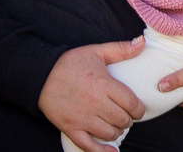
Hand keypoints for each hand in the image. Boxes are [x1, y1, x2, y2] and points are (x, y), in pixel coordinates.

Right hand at [39, 37, 146, 151]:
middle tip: (126, 116)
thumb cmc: (70, 62)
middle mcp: (95, 103)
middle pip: (122, 119)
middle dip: (128, 120)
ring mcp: (82, 118)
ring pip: (109, 133)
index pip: (131, 103)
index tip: (138, 109)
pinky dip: (102, 151)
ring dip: (117, 131)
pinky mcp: (70, 128)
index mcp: (104, 84)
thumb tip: (142, 42)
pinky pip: (89, 145)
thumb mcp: (96, 51)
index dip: (139, 109)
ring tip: (116, 125)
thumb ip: (120, 49)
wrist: (40, 74)